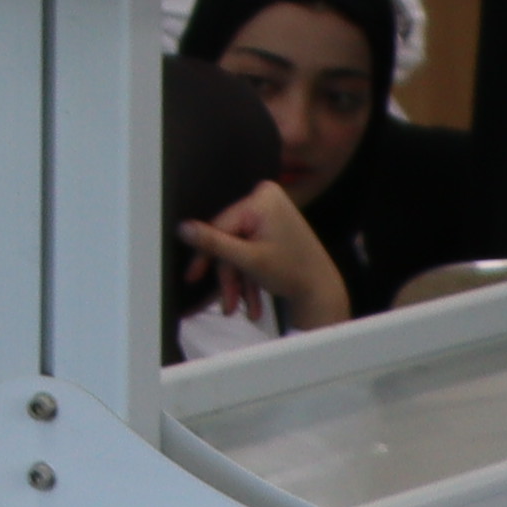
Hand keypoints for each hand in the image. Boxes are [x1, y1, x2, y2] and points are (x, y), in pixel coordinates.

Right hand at [184, 180, 349, 333]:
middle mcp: (266, 199)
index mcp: (262, 199)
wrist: (324, 291)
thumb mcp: (248, 259)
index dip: (207, 254)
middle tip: (226, 302)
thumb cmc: (293, 273)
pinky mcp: (273, 227)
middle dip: (229, 275)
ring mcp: (271, 213)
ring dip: (239, 280)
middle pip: (230, 239)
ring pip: (240, 248)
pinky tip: (252, 300)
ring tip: (241, 308)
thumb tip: (183, 228)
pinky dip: (249, 273)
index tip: (194, 276)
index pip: (221, 225)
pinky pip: (251, 248)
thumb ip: (214, 243)